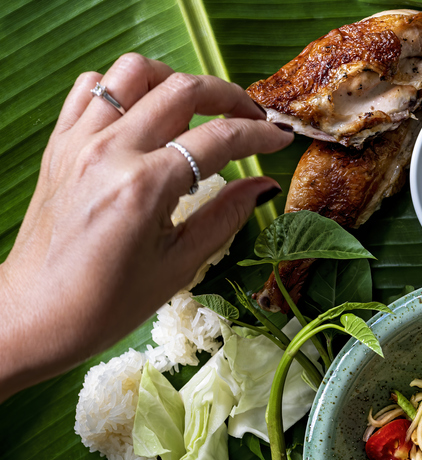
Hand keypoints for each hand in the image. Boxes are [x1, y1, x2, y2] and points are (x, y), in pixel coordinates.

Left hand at [0, 53, 292, 399]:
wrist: (33, 316)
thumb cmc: (105, 304)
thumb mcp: (179, 266)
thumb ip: (226, 216)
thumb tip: (264, 186)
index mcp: (143, 187)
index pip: (218, 139)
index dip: (259, 135)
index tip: (280, 139)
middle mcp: (108, 153)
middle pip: (181, 90)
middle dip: (228, 96)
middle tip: (252, 116)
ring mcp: (78, 143)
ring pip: (133, 73)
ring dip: (174, 81)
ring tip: (197, 108)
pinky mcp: (59, 145)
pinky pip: (90, 88)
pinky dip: (124, 89)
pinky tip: (144, 115)